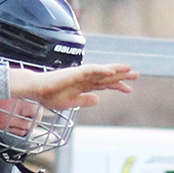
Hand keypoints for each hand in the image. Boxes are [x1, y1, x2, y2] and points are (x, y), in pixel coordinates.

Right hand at [9, 63, 135, 111]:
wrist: (37, 90)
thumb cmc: (50, 96)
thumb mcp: (71, 103)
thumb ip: (84, 100)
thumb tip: (98, 100)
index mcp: (84, 85)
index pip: (104, 84)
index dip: (116, 86)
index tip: (129, 89)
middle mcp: (85, 78)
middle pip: (106, 76)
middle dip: (121, 76)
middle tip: (136, 75)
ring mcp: (81, 74)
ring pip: (102, 71)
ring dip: (115, 69)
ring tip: (129, 69)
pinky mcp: (75, 72)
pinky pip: (91, 69)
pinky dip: (102, 70)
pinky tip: (112, 71)